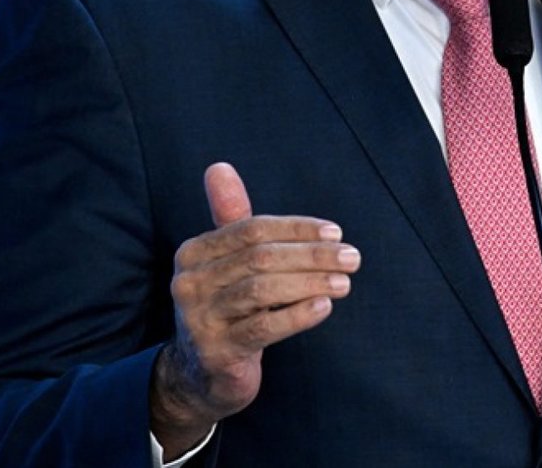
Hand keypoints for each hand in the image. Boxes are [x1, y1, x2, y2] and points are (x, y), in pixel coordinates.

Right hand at [150, 162, 359, 457]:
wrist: (199, 374)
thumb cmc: (226, 307)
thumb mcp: (227, 262)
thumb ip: (232, 218)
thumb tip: (219, 166)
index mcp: (193, 252)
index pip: (252, 229)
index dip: (297, 229)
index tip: (336, 234)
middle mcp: (189, 282)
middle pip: (259, 258)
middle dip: (311, 255)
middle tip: (352, 257)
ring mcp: (199, 319)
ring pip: (261, 290)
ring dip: (310, 282)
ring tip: (344, 282)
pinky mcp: (216, 352)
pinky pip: (262, 328)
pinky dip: (297, 315)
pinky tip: (324, 307)